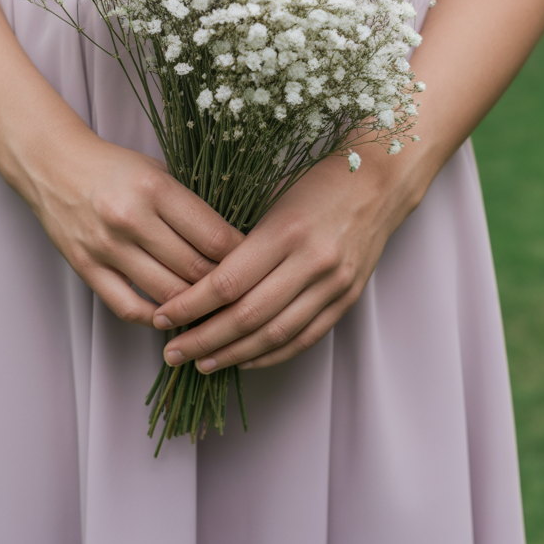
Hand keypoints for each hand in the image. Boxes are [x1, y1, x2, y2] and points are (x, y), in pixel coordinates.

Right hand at [18, 124, 244, 326]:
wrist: (54, 165)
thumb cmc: (116, 168)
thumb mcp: (159, 172)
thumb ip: (191, 207)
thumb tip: (235, 244)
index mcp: (155, 188)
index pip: (214, 236)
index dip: (243, 255)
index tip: (258, 263)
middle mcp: (131, 218)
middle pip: (195, 269)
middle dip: (224, 285)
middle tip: (242, 293)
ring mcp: (107, 246)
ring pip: (167, 294)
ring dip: (194, 307)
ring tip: (213, 310)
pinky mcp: (86, 267)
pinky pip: (128, 307)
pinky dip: (155, 318)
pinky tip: (170, 316)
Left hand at [152, 146, 423, 370]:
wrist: (379, 183)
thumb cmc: (316, 181)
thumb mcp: (272, 197)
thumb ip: (239, 237)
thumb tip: (193, 274)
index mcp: (285, 230)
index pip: (227, 281)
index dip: (191, 305)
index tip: (163, 316)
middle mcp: (311, 261)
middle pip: (247, 316)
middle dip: (204, 338)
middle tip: (172, 351)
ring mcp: (333, 285)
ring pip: (275, 335)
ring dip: (234, 355)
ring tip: (201, 362)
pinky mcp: (347, 299)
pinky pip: (304, 338)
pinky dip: (271, 354)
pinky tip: (244, 360)